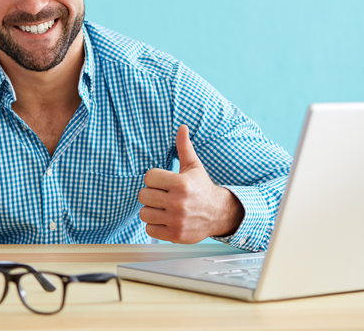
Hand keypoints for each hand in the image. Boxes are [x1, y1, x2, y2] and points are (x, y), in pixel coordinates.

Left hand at [138, 125, 243, 242]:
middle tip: (162, 195)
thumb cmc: (201, 187)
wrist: (220, 213)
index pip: (148, 177)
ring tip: (163, 208)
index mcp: (181, 183)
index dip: (154, 178)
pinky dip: (155, 226)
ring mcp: (177, 220)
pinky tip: (165, 219)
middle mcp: (179, 202)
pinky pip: (150, 230)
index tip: (163, 182)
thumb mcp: (194, 166)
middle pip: (143, 195)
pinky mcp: (176, 235)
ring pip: (144, 213)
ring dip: (151, 210)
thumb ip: (184, 147)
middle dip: (151, 194)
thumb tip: (182, 127)